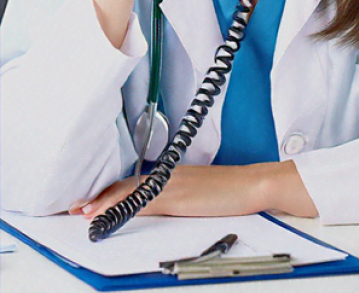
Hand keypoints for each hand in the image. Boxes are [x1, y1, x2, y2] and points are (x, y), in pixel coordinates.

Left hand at [69, 162, 317, 218]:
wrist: (252, 184)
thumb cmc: (231, 188)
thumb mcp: (200, 189)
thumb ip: (179, 193)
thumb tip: (163, 203)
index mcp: (172, 173)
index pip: (135, 181)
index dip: (111, 190)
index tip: (92, 199)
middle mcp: (168, 174)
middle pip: (127, 185)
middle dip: (101, 197)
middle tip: (77, 207)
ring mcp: (172, 183)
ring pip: (131, 192)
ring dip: (106, 203)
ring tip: (85, 212)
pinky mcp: (179, 195)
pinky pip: (145, 202)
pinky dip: (125, 208)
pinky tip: (114, 214)